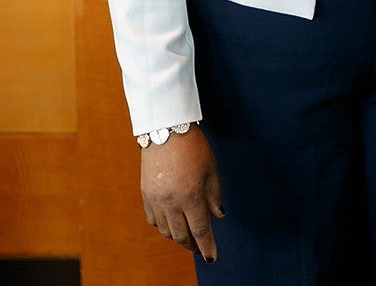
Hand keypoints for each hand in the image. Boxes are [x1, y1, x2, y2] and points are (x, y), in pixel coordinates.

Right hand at [140, 126, 222, 261]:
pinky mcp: (145, 195)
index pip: (200, 230)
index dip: (207, 246)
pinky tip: (172, 224)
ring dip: (178, 237)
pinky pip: (153, 220)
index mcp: (191, 196)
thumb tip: (217, 216)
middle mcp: (171, 202)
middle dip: (192, 245)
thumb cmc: (194, 148)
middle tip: (201, 249)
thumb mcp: (211, 170)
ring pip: (166, 230)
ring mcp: (155, 200)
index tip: (212, 257)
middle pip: (181, 235)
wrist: (166, 131)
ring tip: (188, 237)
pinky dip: (163, 227)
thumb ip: (214, 196)